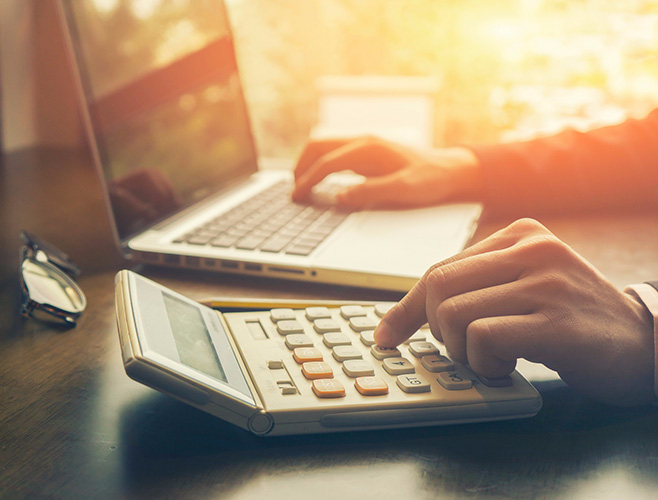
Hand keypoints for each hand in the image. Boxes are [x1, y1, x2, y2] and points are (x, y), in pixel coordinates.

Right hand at [291, 137, 483, 208]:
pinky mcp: (369, 153)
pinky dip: (321, 164)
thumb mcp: (404, 190)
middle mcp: (364, 142)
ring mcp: (366, 145)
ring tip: (300, 185)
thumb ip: (371, 192)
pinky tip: (321, 180)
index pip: (326, 162)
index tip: (296, 197)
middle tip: (292, 191)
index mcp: (369, 148)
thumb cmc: (431, 180)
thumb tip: (339, 196)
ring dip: (309, 163)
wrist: (452, 170)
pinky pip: (336, 153)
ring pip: (325, 147)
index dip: (308, 180)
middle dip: (300, 167)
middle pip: (318, 147)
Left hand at [374, 218, 655, 405]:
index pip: (439, 269)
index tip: (387, 336)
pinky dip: (482, 362)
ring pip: (452, 314)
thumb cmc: (570, 318)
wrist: (641, 344)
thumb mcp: (523, 286)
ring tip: (490, 359)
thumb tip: (405, 315)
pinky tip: (507, 366)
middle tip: (461, 350)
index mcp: (518, 235)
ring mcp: (545, 283)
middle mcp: (531, 249)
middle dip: (433, 330)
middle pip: (437, 287)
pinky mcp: (555, 321)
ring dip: (460, 351)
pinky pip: (482, 337)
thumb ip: (475, 287)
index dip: (406, 308)